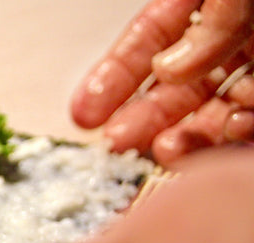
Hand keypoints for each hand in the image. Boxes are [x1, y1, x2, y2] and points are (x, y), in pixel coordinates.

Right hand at [71, 0, 253, 164]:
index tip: (84, 113)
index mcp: (210, 1)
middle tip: (115, 143)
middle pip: (179, 87)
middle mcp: (236, 39)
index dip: (114, 77)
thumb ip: (212, 21)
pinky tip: (233, 128)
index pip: (151, 38)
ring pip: (217, 113)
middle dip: (143, 119)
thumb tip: (171, 69)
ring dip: (190, 137)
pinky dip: (244, 135)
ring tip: (168, 148)